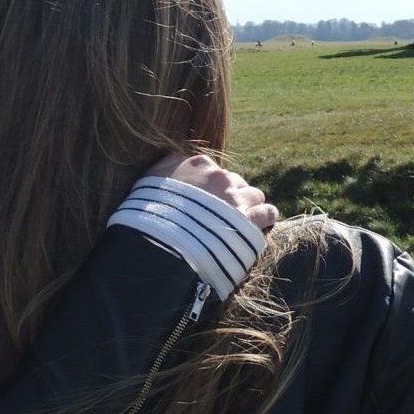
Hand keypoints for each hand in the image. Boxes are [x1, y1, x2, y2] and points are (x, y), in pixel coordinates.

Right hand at [149, 150, 278, 231]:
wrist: (158, 249)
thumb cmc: (144, 219)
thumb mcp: (146, 184)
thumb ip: (164, 171)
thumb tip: (171, 164)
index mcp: (194, 164)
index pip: (212, 170)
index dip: (209, 188)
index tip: (204, 203)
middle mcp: (217, 176)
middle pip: (234, 182)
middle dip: (229, 198)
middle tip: (220, 218)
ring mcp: (235, 197)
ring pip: (254, 195)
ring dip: (248, 208)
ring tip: (241, 224)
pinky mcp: (249, 219)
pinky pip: (268, 212)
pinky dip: (265, 219)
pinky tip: (260, 228)